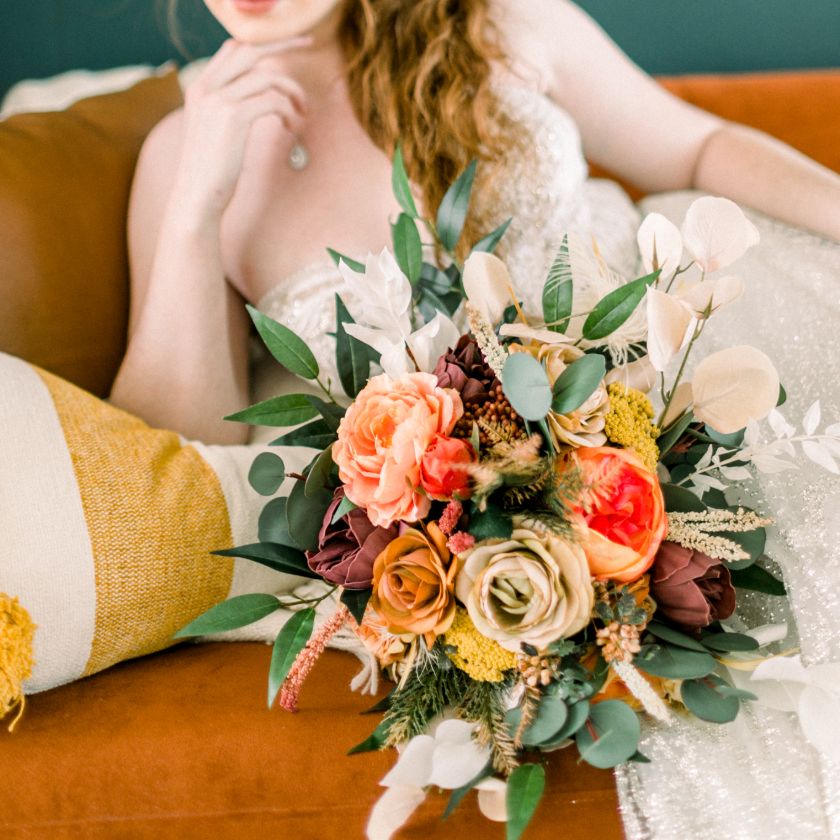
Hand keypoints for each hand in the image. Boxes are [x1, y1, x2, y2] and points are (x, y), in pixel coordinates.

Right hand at [172, 37, 310, 221]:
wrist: (197, 195)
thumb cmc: (212, 170)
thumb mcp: (215, 131)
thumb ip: (230, 107)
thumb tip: (262, 97)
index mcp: (200, 87)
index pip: (233, 49)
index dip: (262, 44)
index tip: (288, 44)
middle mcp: (206, 87)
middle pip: (250, 49)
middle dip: (283, 43)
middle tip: (309, 44)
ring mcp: (218, 100)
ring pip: (267, 77)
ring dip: (292, 91)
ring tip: (302, 111)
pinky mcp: (234, 117)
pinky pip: (273, 101)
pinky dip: (289, 112)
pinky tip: (291, 127)